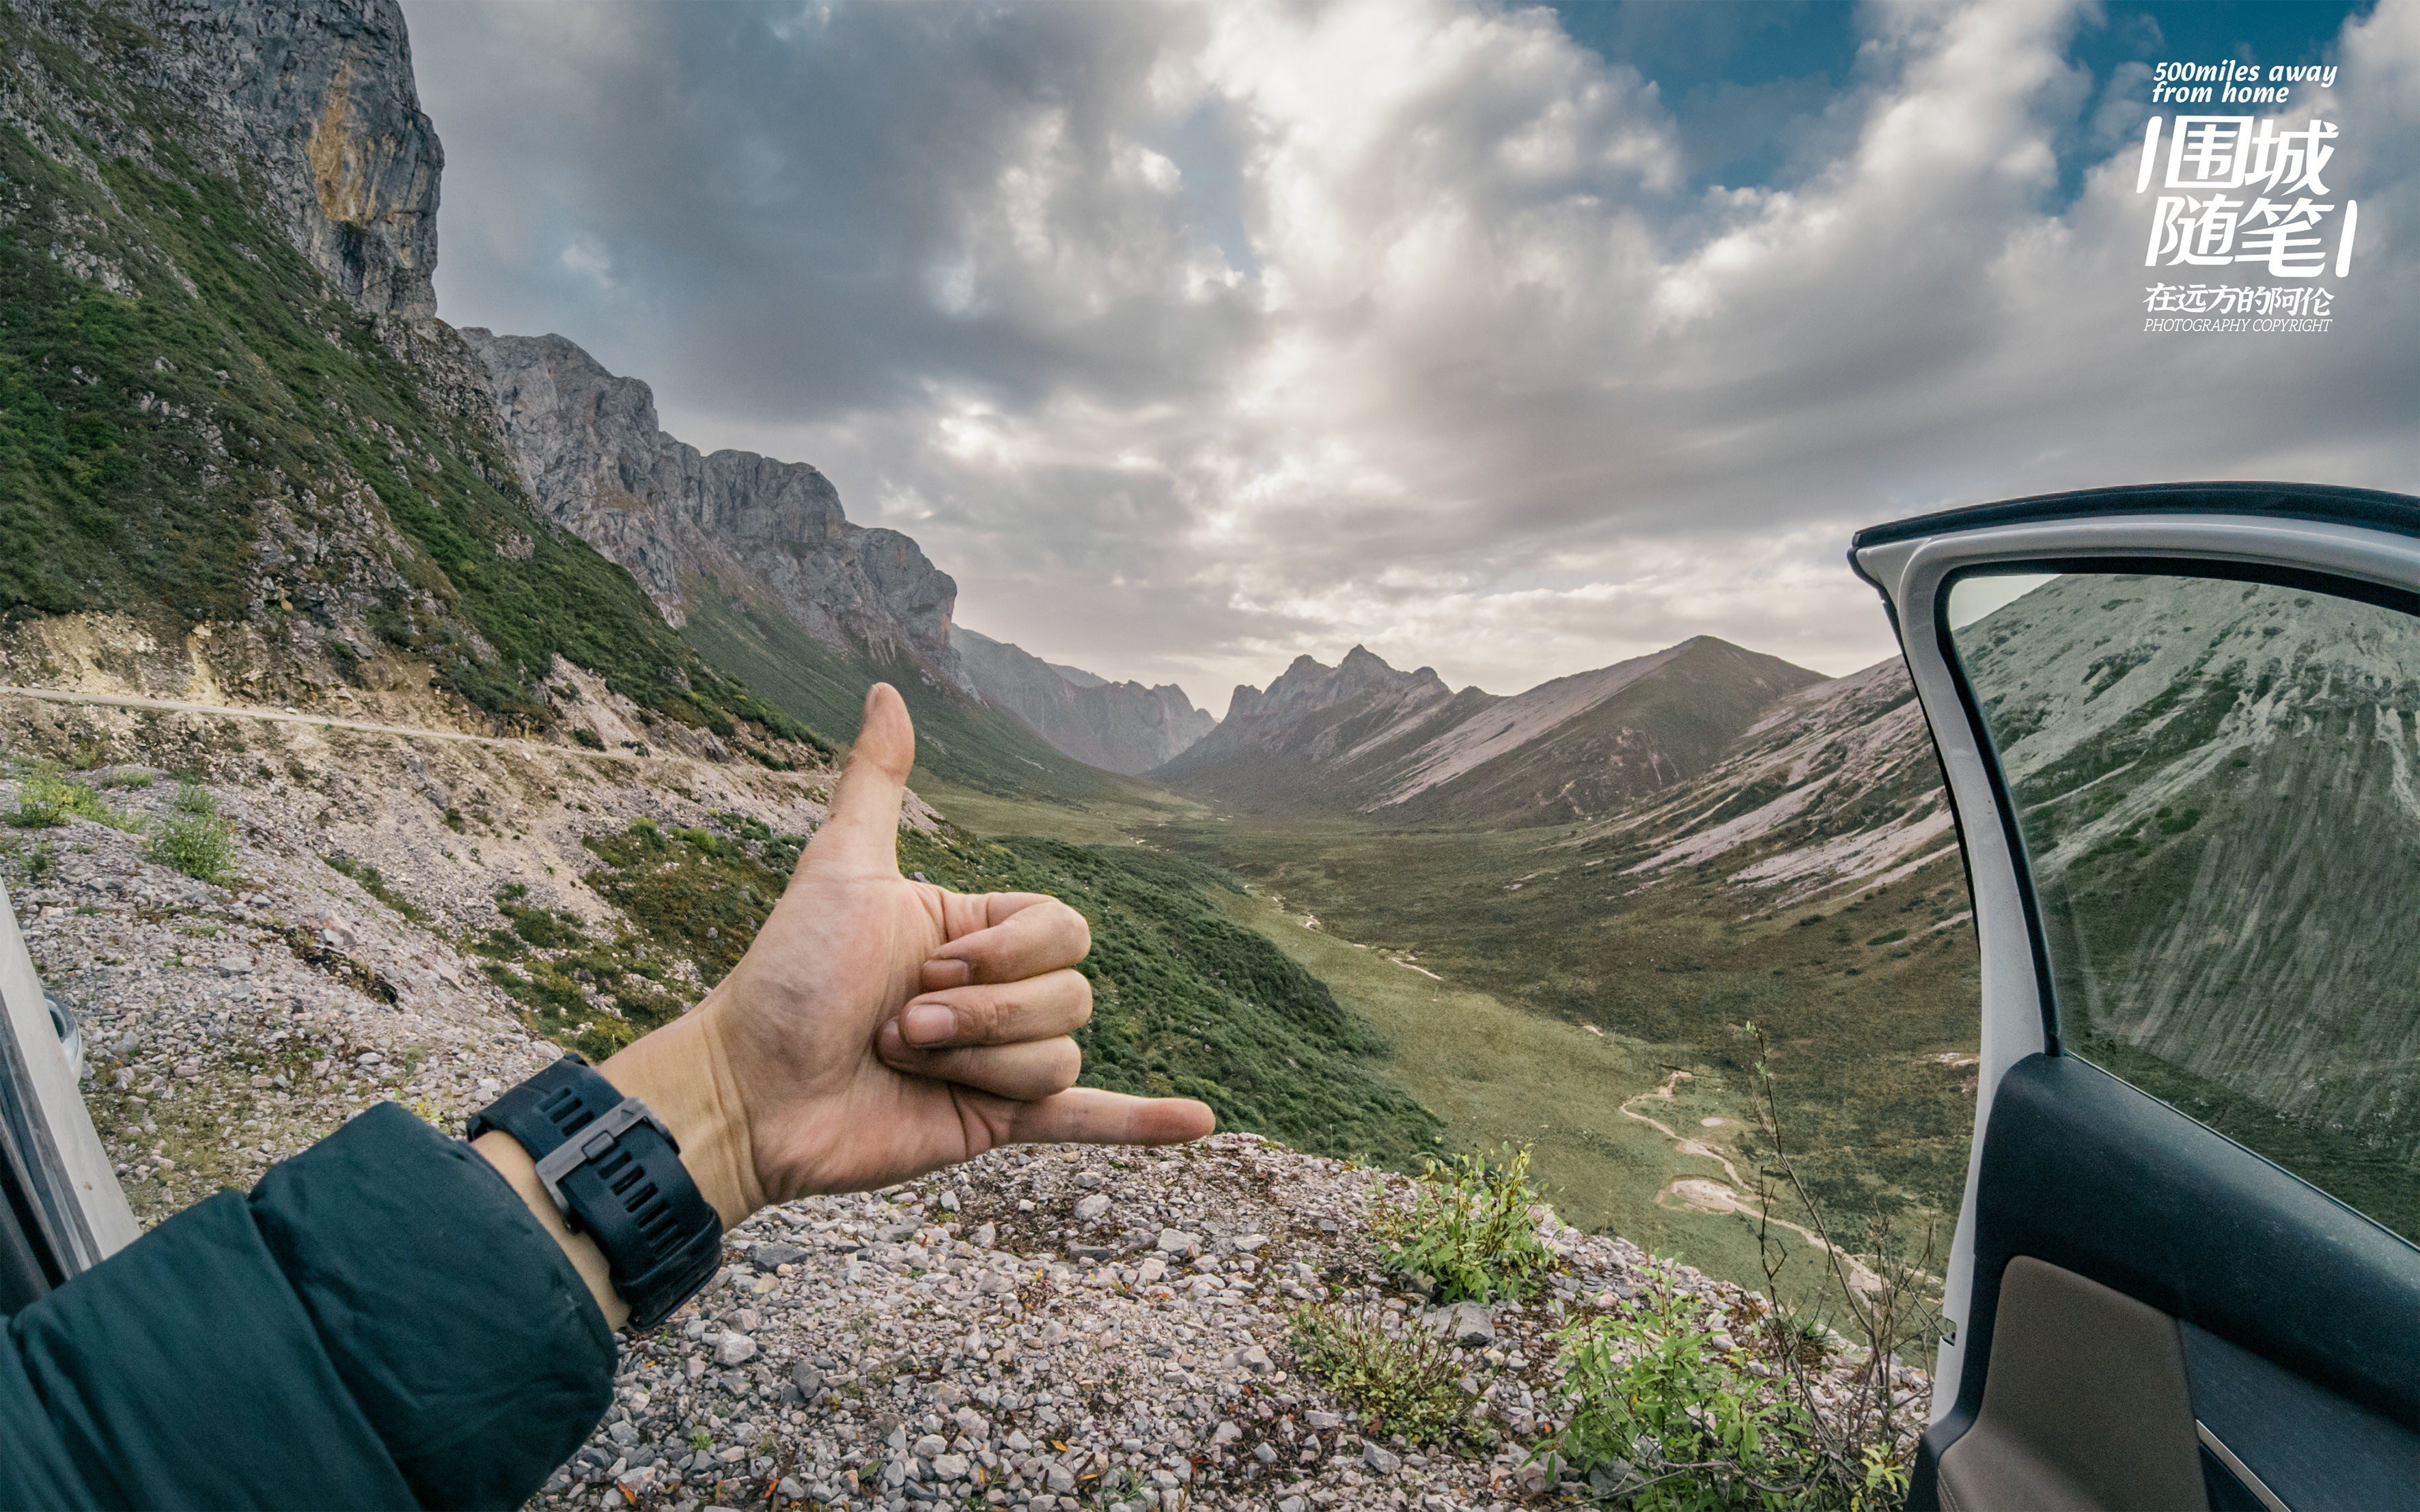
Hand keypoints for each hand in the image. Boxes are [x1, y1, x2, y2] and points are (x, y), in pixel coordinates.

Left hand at [599, 683, 1213, 1223]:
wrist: (752, 1091)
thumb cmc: (787, 978)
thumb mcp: (840, 867)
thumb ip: (876, 784)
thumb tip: (885, 688)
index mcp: (975, 932)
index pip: (1063, 926)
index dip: (1007, 951)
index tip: (926, 963)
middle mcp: (997, 995)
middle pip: (1071, 993)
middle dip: (987, 1013)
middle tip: (902, 1023)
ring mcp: (1000, 1063)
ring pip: (1063, 1053)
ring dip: (982, 1062)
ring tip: (906, 1063)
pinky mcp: (997, 1123)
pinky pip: (1087, 1118)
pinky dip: (1144, 1122)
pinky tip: (1199, 1123)